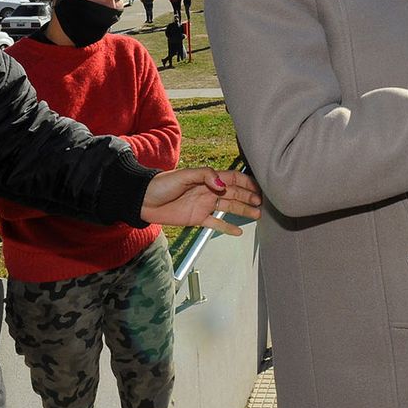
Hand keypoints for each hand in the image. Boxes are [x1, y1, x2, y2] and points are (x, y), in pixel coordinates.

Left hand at [141, 167, 261, 234]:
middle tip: (262, 203)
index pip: (233, 178)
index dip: (247, 183)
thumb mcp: (185, 175)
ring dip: (243, 211)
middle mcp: (210, 191)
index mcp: (209, 178)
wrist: (144, 200)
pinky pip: (216, 223)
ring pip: (229, 208)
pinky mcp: (198, 219)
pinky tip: (239, 232)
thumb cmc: (163, 184)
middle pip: (235, 194)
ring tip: (257, 215)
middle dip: (249, 197)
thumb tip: (223, 186)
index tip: (259, 188)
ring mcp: (205, 205)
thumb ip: (205, 176)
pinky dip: (227, 227)